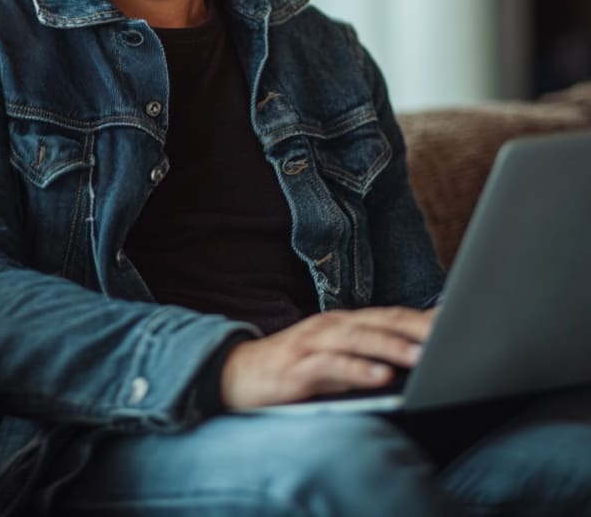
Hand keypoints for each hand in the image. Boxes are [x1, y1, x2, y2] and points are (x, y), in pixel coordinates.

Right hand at [221, 306, 436, 410]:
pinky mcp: (297, 368)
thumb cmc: (292, 373)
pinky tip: (381, 378)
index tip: (459, 322)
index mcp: (343, 323)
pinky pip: (332, 367)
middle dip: (418, 328)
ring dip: (393, 347)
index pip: (390, 316)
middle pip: (381, 322)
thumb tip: (411, 367)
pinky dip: (358, 371)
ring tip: (424, 357)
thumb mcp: (334, 363)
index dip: (424, 318)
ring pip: (359, 339)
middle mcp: (331, 326)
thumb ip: (366, 360)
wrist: (234, 376)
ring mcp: (312, 343)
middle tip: (452, 336)